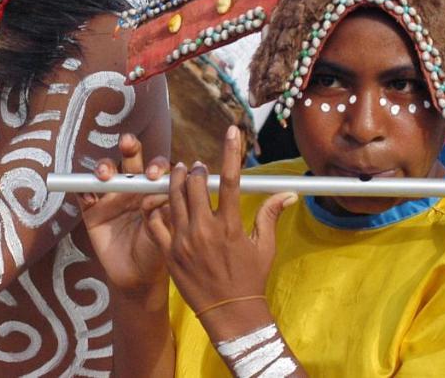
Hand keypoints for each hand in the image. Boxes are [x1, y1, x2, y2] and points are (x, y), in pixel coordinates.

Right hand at [78, 134, 171, 299]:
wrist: (135, 277)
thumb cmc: (155, 252)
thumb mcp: (162, 234)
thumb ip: (160, 214)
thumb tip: (156, 195)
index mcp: (154, 190)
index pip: (157, 169)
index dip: (156, 166)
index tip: (154, 175)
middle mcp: (133, 188)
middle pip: (131, 159)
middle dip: (130, 147)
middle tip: (127, 144)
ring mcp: (112, 197)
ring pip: (106, 171)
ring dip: (104, 166)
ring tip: (104, 175)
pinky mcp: (92, 210)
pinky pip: (84, 194)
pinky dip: (83, 189)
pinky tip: (88, 196)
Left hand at [148, 126, 295, 315]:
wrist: (230, 314)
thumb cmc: (250, 279)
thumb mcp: (264, 246)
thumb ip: (270, 215)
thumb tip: (288, 193)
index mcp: (230, 225)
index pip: (230, 179)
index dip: (230, 151)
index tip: (230, 131)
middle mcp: (205, 230)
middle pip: (195, 184)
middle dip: (195, 169)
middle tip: (196, 165)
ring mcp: (183, 241)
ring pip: (172, 198)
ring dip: (174, 180)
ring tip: (177, 171)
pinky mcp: (168, 253)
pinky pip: (155, 222)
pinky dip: (155, 207)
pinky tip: (160, 199)